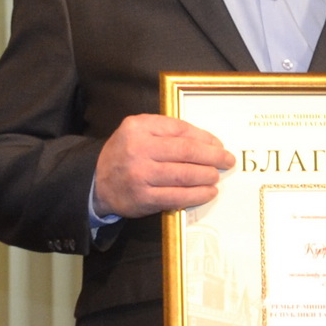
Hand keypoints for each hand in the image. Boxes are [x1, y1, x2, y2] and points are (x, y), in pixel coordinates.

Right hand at [93, 114, 232, 218]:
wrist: (98, 183)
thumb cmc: (126, 154)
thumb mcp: (139, 132)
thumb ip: (168, 131)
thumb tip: (208, 142)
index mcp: (138, 127)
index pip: (180, 129)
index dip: (204, 138)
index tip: (218, 144)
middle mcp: (138, 149)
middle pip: (186, 151)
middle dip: (213, 156)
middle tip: (227, 160)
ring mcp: (140, 175)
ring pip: (185, 175)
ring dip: (207, 176)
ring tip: (217, 176)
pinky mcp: (144, 198)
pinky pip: (178, 196)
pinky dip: (198, 195)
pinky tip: (208, 192)